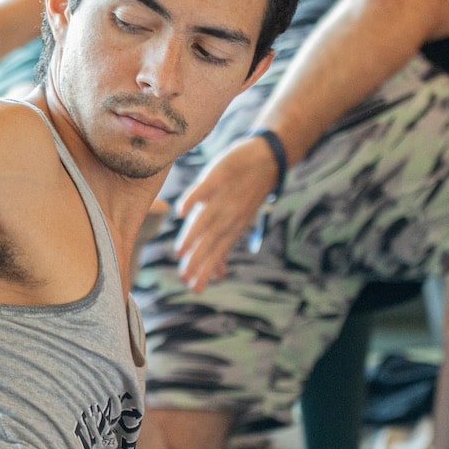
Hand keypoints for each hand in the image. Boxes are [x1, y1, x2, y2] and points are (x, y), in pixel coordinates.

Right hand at [174, 136, 279, 291]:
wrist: (269, 159)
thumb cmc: (249, 193)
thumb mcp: (241, 222)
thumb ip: (226, 247)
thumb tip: (219, 275)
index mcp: (233, 227)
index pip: (217, 253)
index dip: (206, 271)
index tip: (195, 289)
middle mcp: (228, 215)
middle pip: (210, 241)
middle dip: (197, 261)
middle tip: (184, 279)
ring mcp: (222, 197)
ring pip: (205, 220)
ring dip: (192, 236)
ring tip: (180, 253)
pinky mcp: (217, 176)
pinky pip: (203, 190)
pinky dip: (192, 200)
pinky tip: (180, 212)